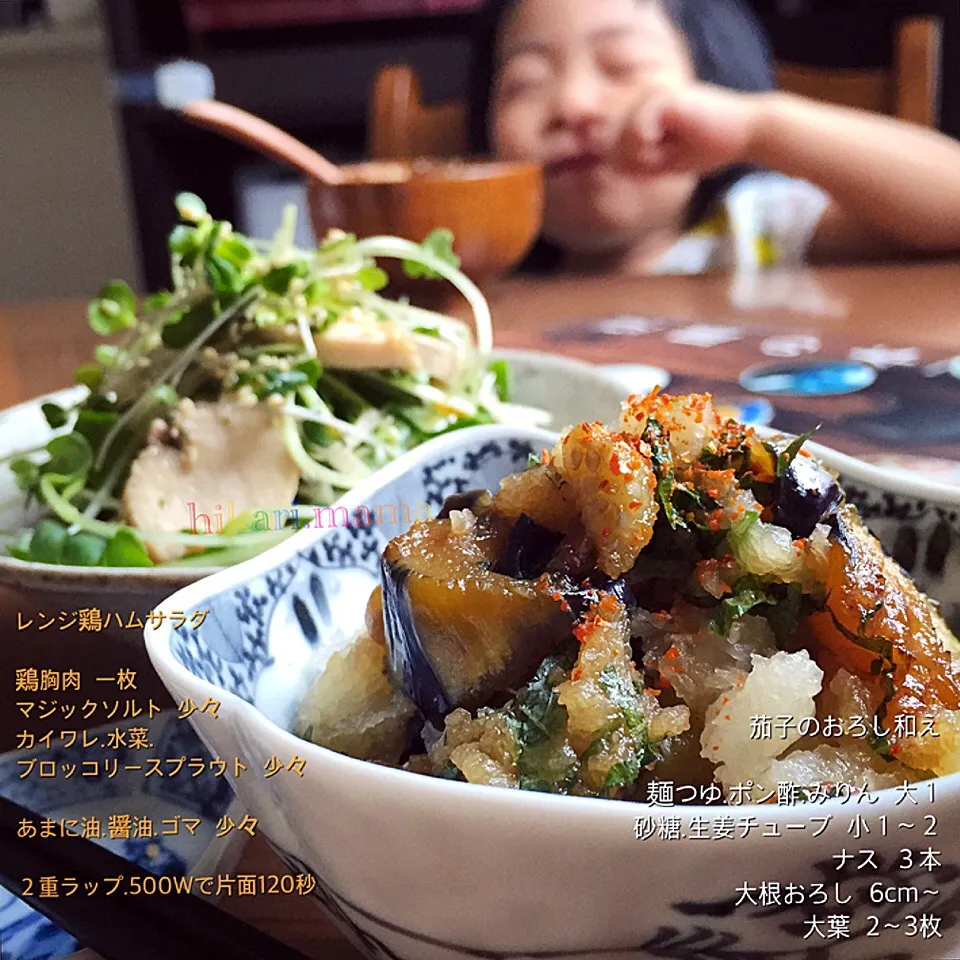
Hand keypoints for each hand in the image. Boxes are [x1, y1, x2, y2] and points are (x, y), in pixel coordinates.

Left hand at [616, 83, 766, 175]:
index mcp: (641, 111)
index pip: (609, 144)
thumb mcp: (661, 163)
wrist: (745, 134)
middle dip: (630, 162)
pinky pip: (636, 128)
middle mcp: (642, 98)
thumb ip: (631, 162)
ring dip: (639, 156)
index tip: (652, 166)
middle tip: (661, 161)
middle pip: (609, 142)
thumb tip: (605, 161)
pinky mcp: (664, 98)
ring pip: (618, 137)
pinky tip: (670, 142)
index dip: (625, 163)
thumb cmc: (707, 148)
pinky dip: (647, 144)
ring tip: (669, 152)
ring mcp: (652, 95)